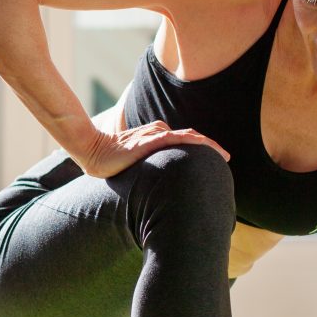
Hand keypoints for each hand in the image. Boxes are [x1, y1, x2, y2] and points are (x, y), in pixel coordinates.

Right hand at [76, 121, 228, 179]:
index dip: (201, 148)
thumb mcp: (134, 164)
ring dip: (207, 145)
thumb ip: (147, 167)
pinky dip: (193, 141)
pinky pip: (176, 138)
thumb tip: (158, 184)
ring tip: (223, 156)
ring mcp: (153, 135)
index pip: (183, 140)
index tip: (215, 160)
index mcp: (155, 137)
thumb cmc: (109, 160)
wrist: (91, 151)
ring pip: (188, 136)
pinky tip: (205, 146)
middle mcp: (157, 132)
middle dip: (210, 147)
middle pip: (190, 137)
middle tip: (225, 158)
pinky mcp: (149, 141)